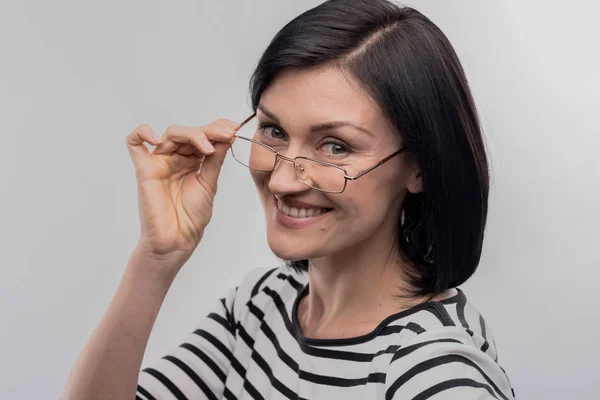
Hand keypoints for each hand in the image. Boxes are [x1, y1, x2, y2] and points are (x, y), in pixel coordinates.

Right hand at [125, 119, 238, 273]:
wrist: (178, 240)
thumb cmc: (191, 217)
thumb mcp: (209, 183)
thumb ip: (215, 159)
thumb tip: (228, 136)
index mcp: (192, 161)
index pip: (204, 136)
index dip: (218, 128)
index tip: (235, 128)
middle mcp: (175, 158)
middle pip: (190, 133)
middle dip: (210, 131)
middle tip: (228, 134)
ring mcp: (160, 162)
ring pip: (172, 134)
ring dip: (193, 134)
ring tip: (209, 146)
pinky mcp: (144, 170)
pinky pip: (134, 144)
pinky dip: (143, 133)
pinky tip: (158, 139)